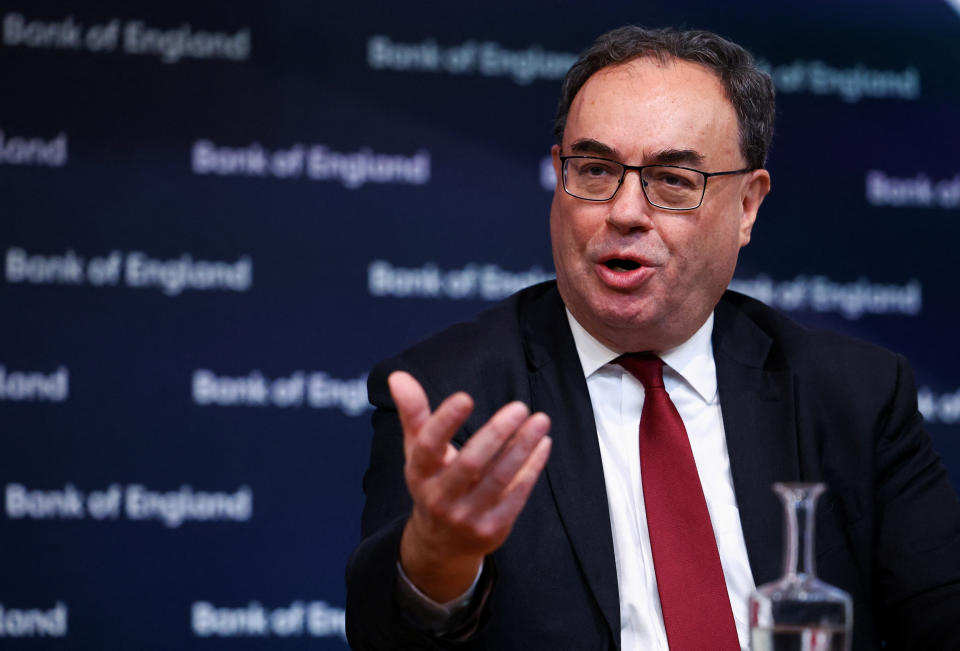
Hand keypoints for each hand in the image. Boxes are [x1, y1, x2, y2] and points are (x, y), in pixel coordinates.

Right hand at [389, 371, 551, 602]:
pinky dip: (532, 468)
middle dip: (496, 433)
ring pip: (499, 478)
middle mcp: (440, 497)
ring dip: (522, 447)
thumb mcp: (417, 451)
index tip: (465, 397)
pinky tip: (543, 443)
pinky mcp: (492, 528)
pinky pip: (517, 495)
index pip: (428, 446)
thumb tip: (398, 375)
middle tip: (519, 407)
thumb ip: (413, 412)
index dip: (445, 421)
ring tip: (540, 420)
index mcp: (419, 473)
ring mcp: (467, 516)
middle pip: (470, 463)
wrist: (441, 545)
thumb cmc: (432, 483)